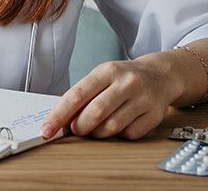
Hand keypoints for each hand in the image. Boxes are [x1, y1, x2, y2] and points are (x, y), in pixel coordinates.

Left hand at [40, 56, 180, 140]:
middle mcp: (126, 83)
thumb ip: (82, 96)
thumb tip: (59, 120)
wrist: (160, 75)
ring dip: (97, 133)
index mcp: (107, 71)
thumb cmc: (123, 78)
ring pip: (112, 126)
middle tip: (74, 130)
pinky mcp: (155, 115)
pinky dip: (119, 135)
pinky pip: (130, 134)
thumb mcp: (101, 77)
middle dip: (79, 127)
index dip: (59, 115)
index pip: (77, 95)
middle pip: (95, 113)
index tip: (46, 130)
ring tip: (96, 127)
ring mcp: (142, 99)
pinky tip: (119, 125)